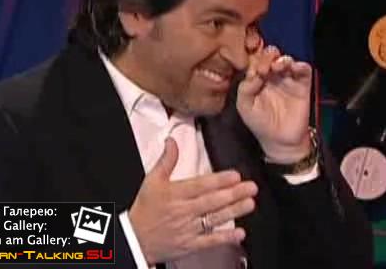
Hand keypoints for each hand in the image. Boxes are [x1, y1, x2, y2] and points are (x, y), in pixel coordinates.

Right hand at [128, 138, 257, 264]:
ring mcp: (187, 229)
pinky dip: (225, 238)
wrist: (134, 239)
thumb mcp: (151, 180)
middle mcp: (183, 211)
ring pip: (214, 219)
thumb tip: (172, 140)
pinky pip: (209, 241)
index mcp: (175, 194)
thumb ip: (166, 160)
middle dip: (233, 194)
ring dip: (234, 211)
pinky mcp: (189, 245)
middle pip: (212, 201)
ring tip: (250, 203)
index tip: (235, 175)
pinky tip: (239, 233)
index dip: (219, 180)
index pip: (201, 185)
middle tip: (251, 187)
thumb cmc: (144, 208)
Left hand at [236, 45, 313, 162]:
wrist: (280, 141)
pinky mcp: (303, 85)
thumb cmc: (260, 123)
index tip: (253, 70)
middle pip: (270, 55)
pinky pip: (304, 70)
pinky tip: (294, 68)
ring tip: (277, 67)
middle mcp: (272, 75)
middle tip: (264, 68)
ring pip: (286, 59)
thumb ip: (245, 88)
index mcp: (257, 78)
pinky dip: (300, 65)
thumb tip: (254, 73)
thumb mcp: (245, 106)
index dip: (253, 60)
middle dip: (266, 56)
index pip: (255, 60)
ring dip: (281, 59)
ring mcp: (288, 79)